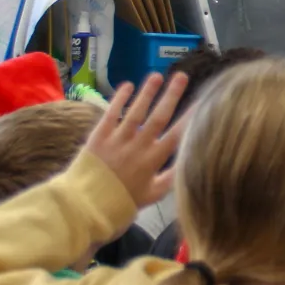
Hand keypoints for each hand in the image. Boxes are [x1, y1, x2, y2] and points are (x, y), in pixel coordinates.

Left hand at [83, 71, 188, 209]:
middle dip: (171, 95)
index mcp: (152, 161)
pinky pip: (111, 114)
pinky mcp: (98, 137)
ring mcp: (117, 139)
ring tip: (156, 75)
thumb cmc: (120, 204)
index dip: (190, 117)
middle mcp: (138, 146)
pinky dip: (119, 99)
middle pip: (158, 116)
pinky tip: (127, 85)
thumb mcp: (151, 196)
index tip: (201, 101)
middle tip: (182, 76)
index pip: (176, 135)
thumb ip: (170, 178)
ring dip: (147, 92)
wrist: (83, 208)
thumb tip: (188, 162)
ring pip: (136, 111)